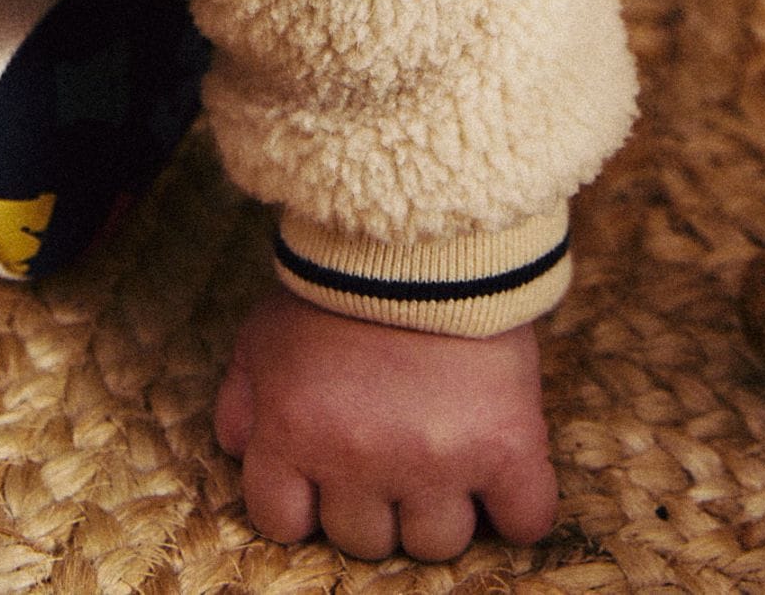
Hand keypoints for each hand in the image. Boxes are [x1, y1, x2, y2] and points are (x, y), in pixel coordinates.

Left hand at [213, 284, 558, 559]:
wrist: (430, 222)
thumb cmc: (343, 278)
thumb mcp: (267, 329)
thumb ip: (244, 395)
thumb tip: (241, 448)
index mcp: (295, 433)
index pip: (283, 521)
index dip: (308, 498)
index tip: (331, 471)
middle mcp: (359, 458)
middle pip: (364, 539)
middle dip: (375, 500)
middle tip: (393, 446)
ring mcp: (435, 460)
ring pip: (436, 541)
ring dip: (441, 506)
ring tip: (448, 448)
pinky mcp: (505, 447)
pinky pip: (523, 519)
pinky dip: (519, 507)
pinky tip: (506, 471)